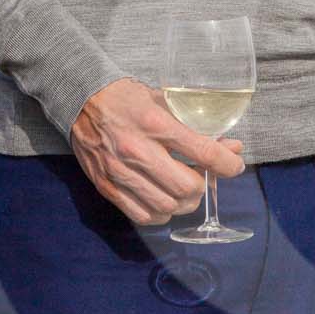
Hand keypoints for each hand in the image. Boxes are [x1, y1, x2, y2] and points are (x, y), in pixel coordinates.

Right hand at [70, 77, 244, 226]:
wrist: (79, 99)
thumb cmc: (125, 98)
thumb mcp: (163, 99)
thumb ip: (195, 124)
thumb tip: (230, 145)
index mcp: (155, 123)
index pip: (203, 151)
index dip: (228, 164)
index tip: (235, 165)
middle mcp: (137, 150)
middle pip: (187, 187)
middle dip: (203, 185)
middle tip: (203, 178)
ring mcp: (120, 171)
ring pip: (167, 206)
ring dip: (184, 203)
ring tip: (185, 192)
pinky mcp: (107, 186)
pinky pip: (142, 215)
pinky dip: (161, 214)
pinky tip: (164, 202)